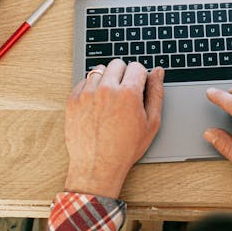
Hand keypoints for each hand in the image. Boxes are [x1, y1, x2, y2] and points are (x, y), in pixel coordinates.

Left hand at [64, 59, 164, 197]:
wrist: (97, 167)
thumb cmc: (125, 149)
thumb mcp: (151, 123)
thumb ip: (156, 93)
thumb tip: (158, 72)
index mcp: (128, 93)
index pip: (136, 66)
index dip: (140, 77)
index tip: (138, 87)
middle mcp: (106, 89)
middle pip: (117, 64)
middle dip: (123, 74)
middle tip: (124, 92)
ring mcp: (87, 94)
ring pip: (99, 70)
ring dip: (106, 79)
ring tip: (110, 98)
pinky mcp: (73, 100)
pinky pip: (83, 81)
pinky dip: (91, 87)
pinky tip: (97, 103)